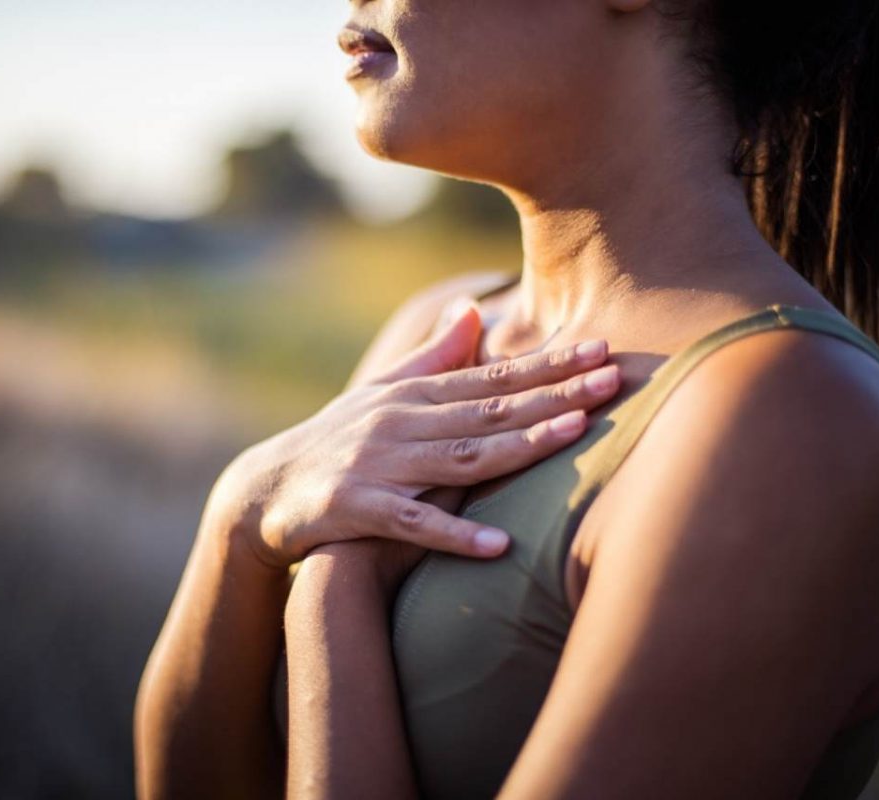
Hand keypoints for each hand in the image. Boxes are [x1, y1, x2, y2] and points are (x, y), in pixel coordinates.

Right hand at [213, 302, 620, 569]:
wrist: (265, 489)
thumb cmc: (336, 439)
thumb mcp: (383, 393)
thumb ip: (432, 357)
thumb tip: (472, 310)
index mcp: (415, 396)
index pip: (493, 378)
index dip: (549, 365)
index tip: (602, 350)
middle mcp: (401, 422)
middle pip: (489, 409)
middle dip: (554, 394)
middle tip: (613, 379)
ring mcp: (379, 464)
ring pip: (460, 456)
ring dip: (518, 446)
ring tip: (574, 436)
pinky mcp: (355, 508)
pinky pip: (411, 524)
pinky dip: (454, 535)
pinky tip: (499, 546)